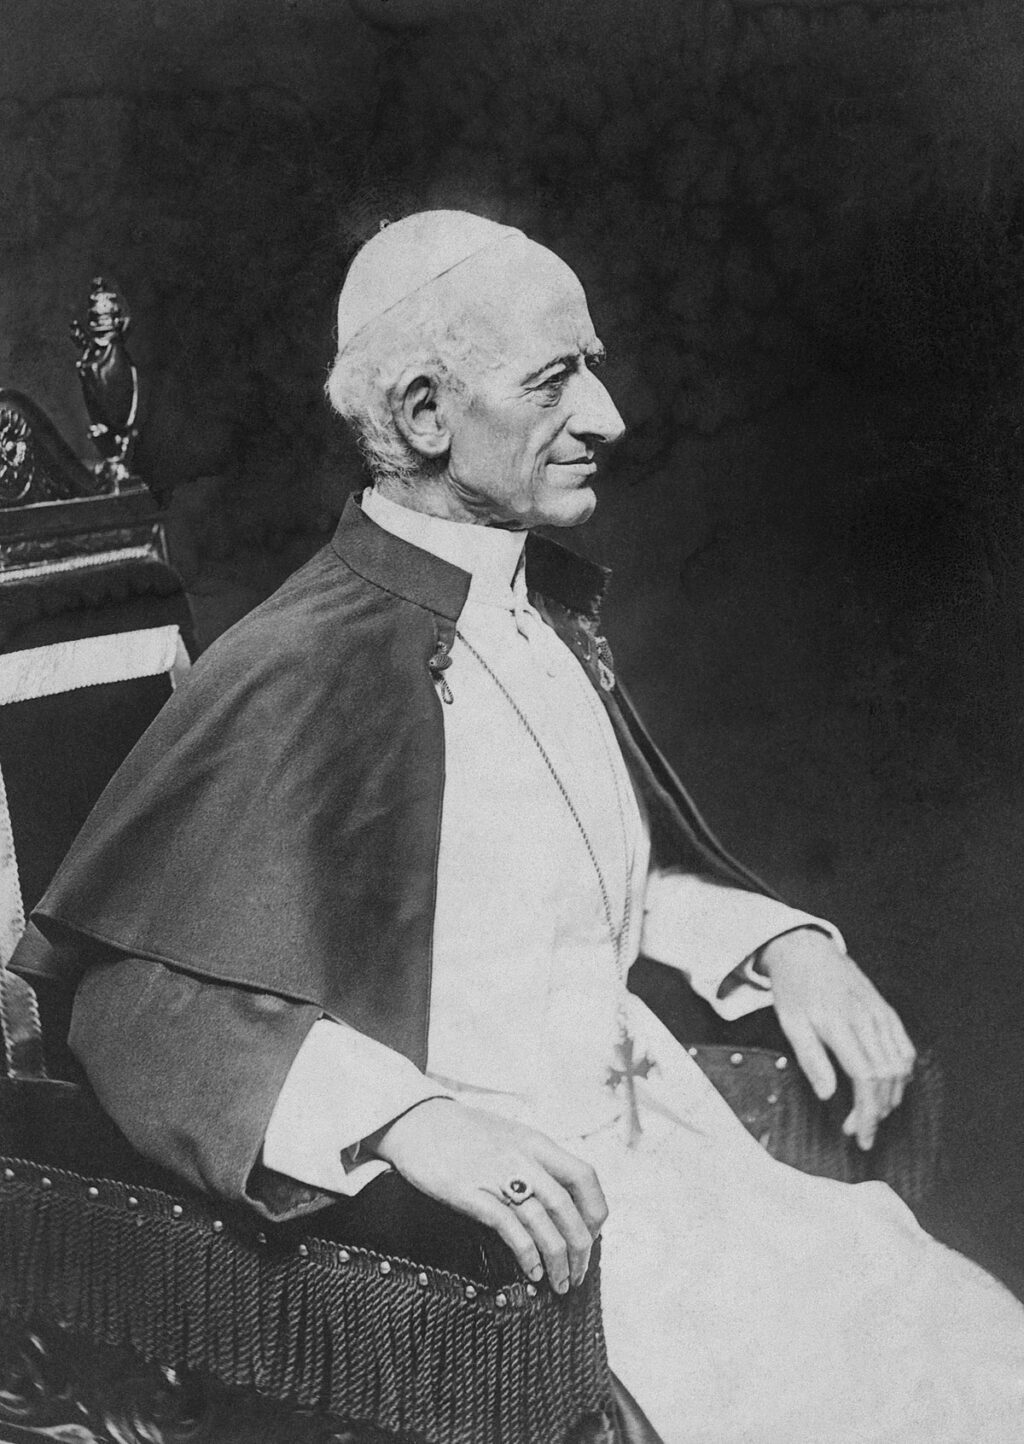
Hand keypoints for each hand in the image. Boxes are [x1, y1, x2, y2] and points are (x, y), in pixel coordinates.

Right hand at [367, 1099, 607, 1293]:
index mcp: (536, 1142)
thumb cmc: (463, 1132)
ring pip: (544, 1224)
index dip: (594, 1211)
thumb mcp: (509, 1135)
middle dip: (581, 1248)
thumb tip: (561, 1197)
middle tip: (580, 1273)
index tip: (592, 1235)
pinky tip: (532, 1272)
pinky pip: (511, 1230)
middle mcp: (523, 1158)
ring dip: (558, 1261)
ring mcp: (498, 1176)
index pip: (585, 1177)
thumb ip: (535, 1161)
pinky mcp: (473, 1195)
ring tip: (561, 1283)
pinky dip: (528, 1255)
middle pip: (568, 1208)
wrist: (416, 1121)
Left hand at [759, 929, 916, 1150]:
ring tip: (872, 1113)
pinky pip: (905, 1048)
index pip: (864, 1077)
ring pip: (900, 1065)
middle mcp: (865, 1018)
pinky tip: (888, 1088)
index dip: (866, 1111)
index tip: (860, 1134)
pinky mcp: (887, 1011)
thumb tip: (827, 1095)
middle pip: (886, 1076)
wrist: (807, 951)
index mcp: (839, 1023)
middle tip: (861, 1131)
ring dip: (891, 1097)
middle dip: (878, 1112)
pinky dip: (902, 1074)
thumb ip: (810, 1059)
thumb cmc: (795, 990)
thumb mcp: (790, 1023)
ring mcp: (880, 1013)